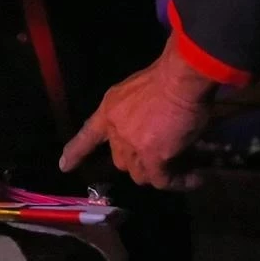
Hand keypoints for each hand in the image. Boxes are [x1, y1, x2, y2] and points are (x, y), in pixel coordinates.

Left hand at [58, 36, 216, 189]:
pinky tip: (196, 179)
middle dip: (139, 163)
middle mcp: (115, 130)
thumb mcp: (134, 90)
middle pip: (121, 160)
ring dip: (158, 174)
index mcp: (108, 111)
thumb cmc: (163, 77)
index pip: (87, 135)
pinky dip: (179, 183)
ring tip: (182, 171)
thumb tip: (146, 123)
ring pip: (140, 174)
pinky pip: (163, 180)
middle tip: (162, 160)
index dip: (75, 153)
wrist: (178, 79)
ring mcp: (131, 145)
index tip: (64, 166)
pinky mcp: (152, 157)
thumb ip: (133, 110)